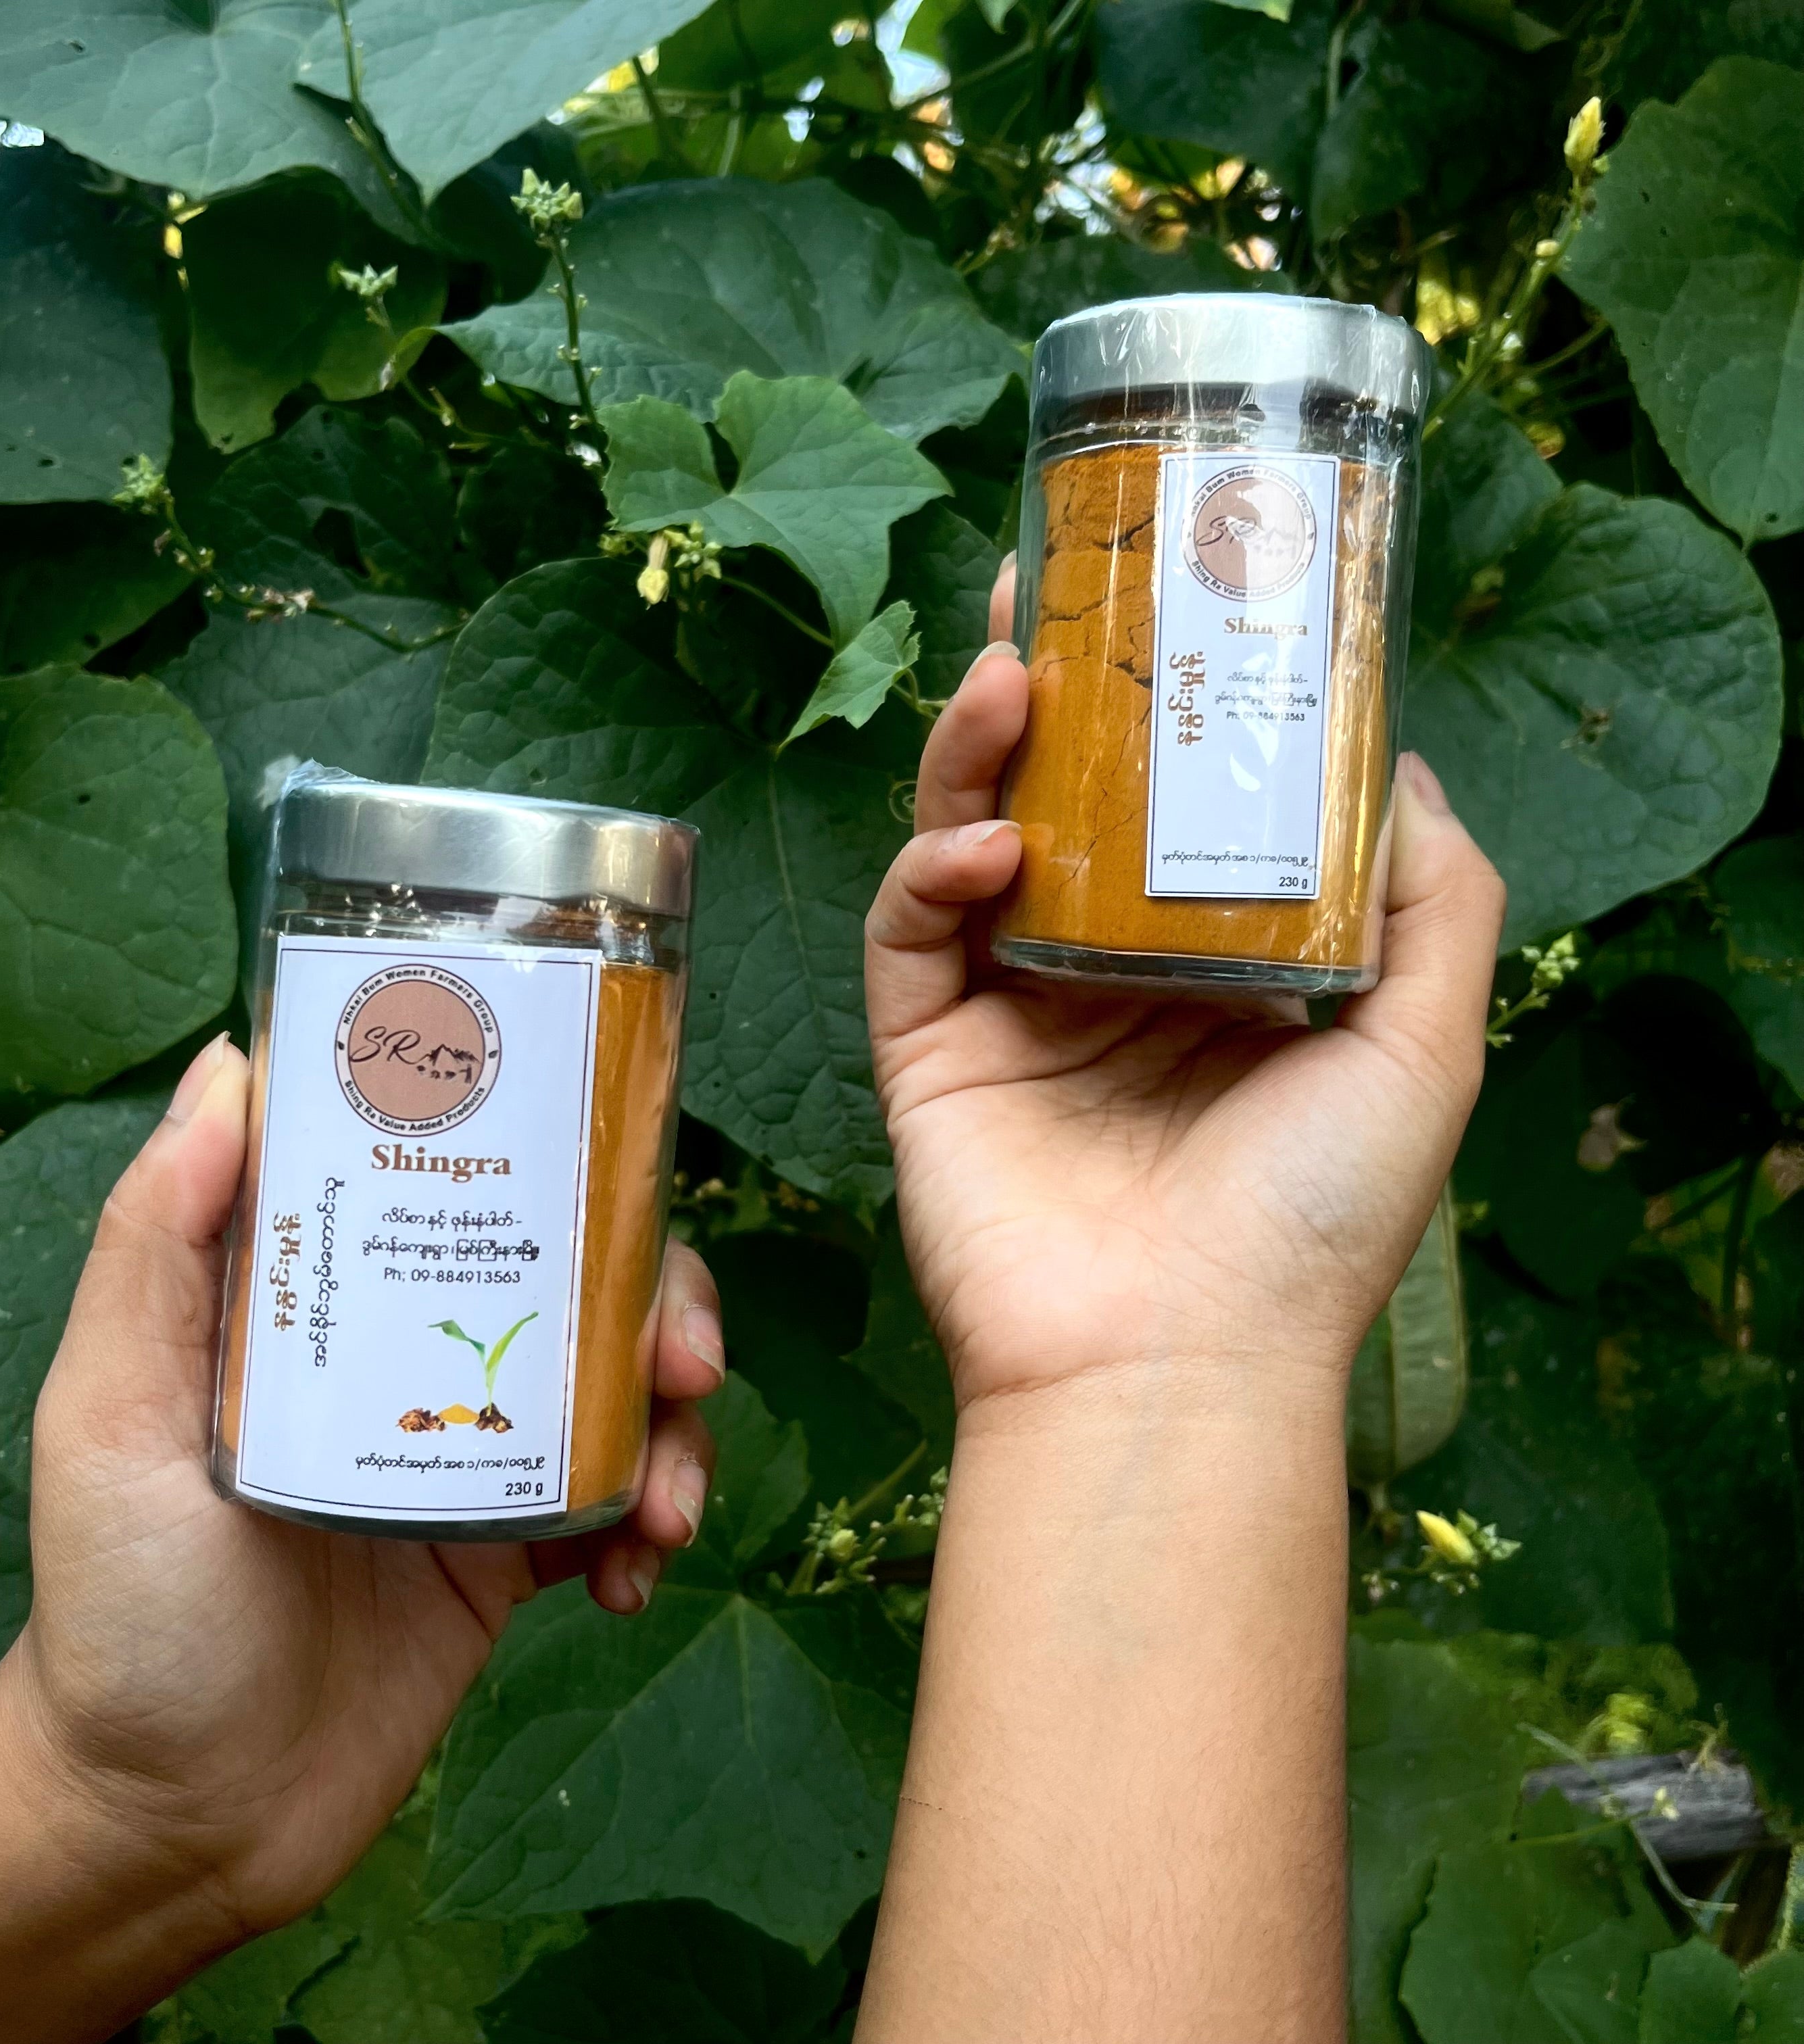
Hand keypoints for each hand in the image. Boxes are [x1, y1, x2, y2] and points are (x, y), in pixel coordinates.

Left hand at [0, 1038, 722, 1944]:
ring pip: (620, 1387)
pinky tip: (639, 1576)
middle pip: (575, 1276)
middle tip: (688, 1355)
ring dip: (682, 1421)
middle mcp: (408, 1358)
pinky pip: (617, 1506)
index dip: (556, 1156)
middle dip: (661, 1297)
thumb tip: (225, 1065)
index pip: (457, 1184)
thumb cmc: (123, 1608)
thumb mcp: (108, 1414)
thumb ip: (154, 1246)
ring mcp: (468, 1456)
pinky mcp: (509, 1556)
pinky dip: (655, 1523)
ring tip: (674, 1504)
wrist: (175, 1818)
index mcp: (328, 1304)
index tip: (617, 1160)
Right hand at [866, 559, 1504, 1407]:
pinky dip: (934, 871)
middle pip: (1060, 800)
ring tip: (1004, 671)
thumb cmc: (1307, 1219)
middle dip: (1050, 691)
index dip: (1168, 709)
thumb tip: (1396, 762)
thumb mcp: (1423, 1047)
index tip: (1173, 611)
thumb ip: (1435, 899)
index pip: (1176, 808)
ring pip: (969, 840)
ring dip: (978, 751)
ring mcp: (1008, 1010)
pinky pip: (908, 932)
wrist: (1173, 1363)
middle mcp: (1105, 975)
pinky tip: (983, 846)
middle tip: (1045, 586)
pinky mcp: (925, 1051)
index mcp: (1213, 971)